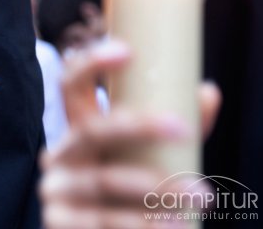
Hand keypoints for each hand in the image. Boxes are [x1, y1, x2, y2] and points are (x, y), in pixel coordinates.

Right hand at [40, 40, 220, 228]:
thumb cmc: (125, 182)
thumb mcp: (142, 152)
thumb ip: (173, 125)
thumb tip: (207, 92)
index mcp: (76, 128)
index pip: (70, 84)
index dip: (91, 64)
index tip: (128, 51)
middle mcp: (60, 152)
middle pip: (91, 130)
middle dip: (138, 126)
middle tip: (184, 129)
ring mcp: (56, 188)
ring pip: (103, 181)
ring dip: (154, 187)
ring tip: (199, 195)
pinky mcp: (58, 222)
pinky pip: (100, 222)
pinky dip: (139, 224)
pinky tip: (170, 225)